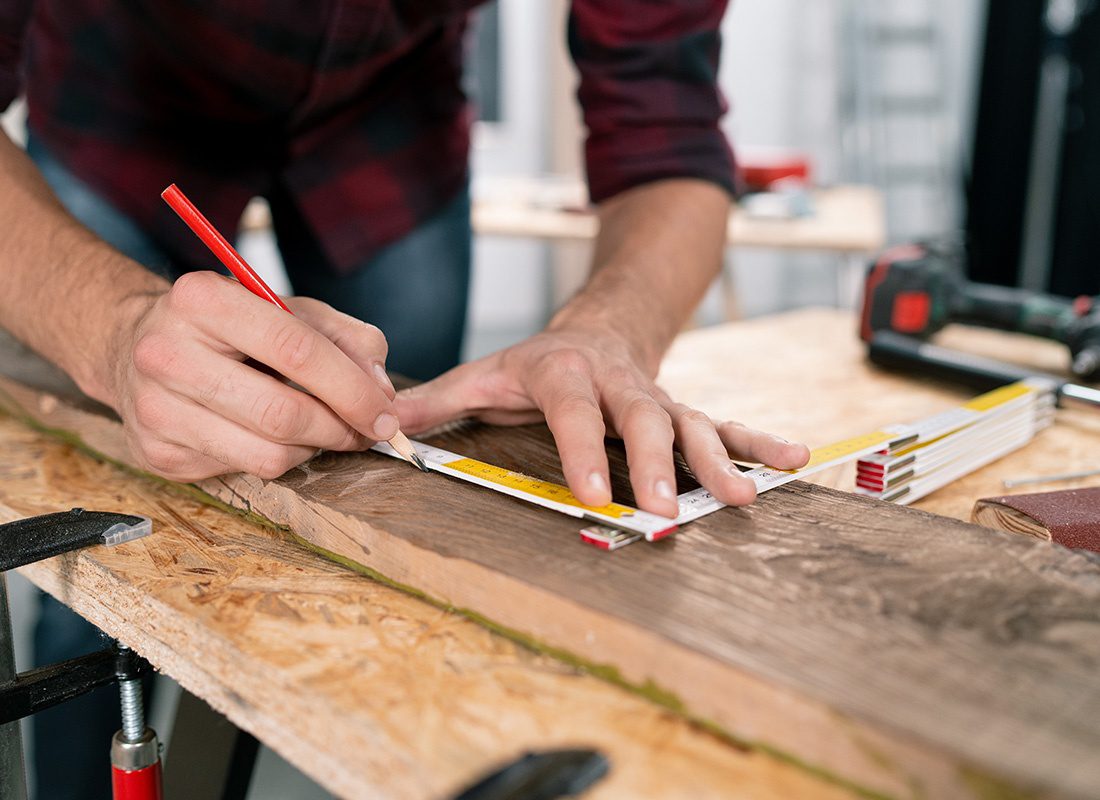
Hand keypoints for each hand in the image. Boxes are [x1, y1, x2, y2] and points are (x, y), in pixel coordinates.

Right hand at [107, 271, 396, 480]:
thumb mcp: (289, 309)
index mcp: (204, 300)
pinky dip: (279, 460)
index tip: (386, 413)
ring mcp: (155, 408)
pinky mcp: (155, 452)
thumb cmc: (227, 327)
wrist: (134, 346)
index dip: (353, 389)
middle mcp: (167, 353)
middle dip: (340, 429)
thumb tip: (381, 388)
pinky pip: (243, 470)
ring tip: (324, 431)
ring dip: (314, 449)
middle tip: (365, 431)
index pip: (296, 349)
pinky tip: (278, 437)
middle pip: (282, 412)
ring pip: (267, 455)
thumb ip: (346, 338)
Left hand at [395, 327, 809, 516]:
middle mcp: (617, 380)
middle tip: (668, 510)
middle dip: (659, 462)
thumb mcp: (482, 373)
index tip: (595, 495)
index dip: (584, 448)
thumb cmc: (535, 361)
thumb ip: (436, 401)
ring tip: (746, 497)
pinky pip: (723, 423)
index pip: (572, 407)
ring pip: (691, 422)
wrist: (596, 324)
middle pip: (643, 416)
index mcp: (562, 370)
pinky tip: (793, 461)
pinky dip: (757, 442)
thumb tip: (378, 427)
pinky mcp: (683, 408)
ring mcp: (656, 393)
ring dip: (720, 460)